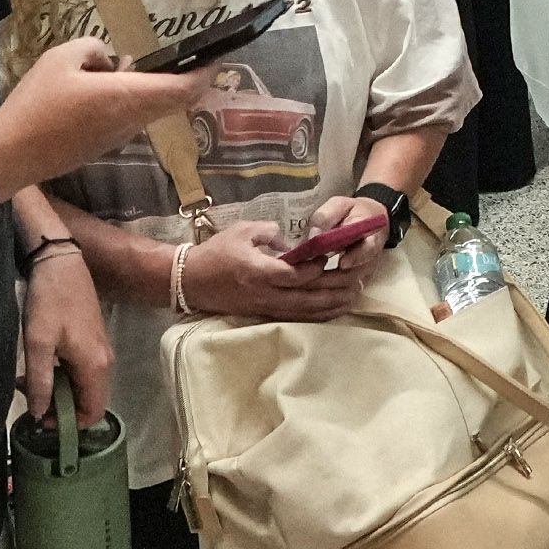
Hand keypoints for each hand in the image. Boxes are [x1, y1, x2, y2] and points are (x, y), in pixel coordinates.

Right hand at [0, 35, 206, 179]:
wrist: (11, 156)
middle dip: (178, 76)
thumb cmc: (37, 104)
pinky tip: (93, 84)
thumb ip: (94, 49)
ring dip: (141, 85)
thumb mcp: (61, 58)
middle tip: (176, 53)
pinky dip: (122, 98)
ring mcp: (118, 139)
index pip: (184, 89)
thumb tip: (109, 63)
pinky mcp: (102, 147)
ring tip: (109, 63)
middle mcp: (131, 122)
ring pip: (145, 107)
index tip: (216, 56)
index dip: (205, 73)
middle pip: (169, 99)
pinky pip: (125, 117)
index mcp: (128, 97)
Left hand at [18, 241, 111, 421]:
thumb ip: (39, 381)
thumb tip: (39, 413)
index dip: (68, 423)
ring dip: (57, 389)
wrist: (60, 263)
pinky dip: (62, 374)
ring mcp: (101, 350)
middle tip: (28, 393)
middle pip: (87, 401)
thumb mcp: (38, 343)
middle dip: (58, 405)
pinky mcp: (94, 340)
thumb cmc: (49, 302)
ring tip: (28, 378)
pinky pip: (81, 371)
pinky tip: (40, 362)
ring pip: (83, 386)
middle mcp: (105, 362)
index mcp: (95, 366)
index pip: (92, 413)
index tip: (39, 417)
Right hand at [179, 213, 363, 318]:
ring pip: (304, 312)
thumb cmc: (216, 252)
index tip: (329, 256)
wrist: (191, 280)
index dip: (316, 268)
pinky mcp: (263, 315)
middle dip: (334, 289)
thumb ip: (271, 232)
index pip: (295, 275)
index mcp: (258, 271)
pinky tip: (332, 310)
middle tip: (357, 280)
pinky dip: (316, 315)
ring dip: (331, 305)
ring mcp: (264, 307)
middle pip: (307, 297)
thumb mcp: (242, 230)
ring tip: (353, 296)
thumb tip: (292, 242)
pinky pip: (295, 318)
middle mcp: (264, 294)